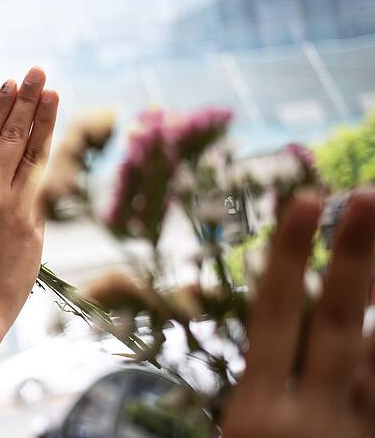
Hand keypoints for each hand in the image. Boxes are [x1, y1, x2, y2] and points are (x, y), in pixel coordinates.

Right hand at [222, 189, 374, 437]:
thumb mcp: (244, 435)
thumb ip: (266, 389)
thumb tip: (292, 325)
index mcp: (255, 410)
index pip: (273, 314)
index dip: (289, 254)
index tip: (304, 201)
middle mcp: (306, 416)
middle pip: (335, 321)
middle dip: (352, 256)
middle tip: (366, 194)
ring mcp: (350, 431)